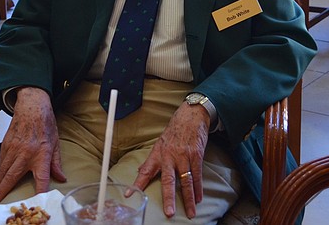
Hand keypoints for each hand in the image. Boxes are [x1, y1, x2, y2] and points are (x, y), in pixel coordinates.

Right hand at [0, 87, 65, 203]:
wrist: (31, 106)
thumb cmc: (45, 123)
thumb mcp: (56, 143)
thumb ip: (56, 163)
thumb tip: (61, 178)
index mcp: (41, 154)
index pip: (41, 178)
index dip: (39, 190)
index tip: (36, 201)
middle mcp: (25, 153)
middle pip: (11, 177)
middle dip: (1, 192)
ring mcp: (13, 149)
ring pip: (2, 171)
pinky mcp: (5, 145)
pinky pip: (0, 162)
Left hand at [131, 103, 208, 218]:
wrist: (191, 116)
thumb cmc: (174, 130)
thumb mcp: (159, 143)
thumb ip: (151, 160)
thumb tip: (139, 172)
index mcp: (158, 154)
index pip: (146, 171)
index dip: (137, 183)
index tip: (129, 194)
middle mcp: (170, 156)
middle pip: (169, 180)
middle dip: (168, 197)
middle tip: (169, 212)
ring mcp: (184, 156)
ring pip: (186, 181)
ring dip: (188, 198)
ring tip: (190, 212)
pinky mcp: (196, 155)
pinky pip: (197, 175)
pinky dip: (199, 188)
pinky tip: (199, 198)